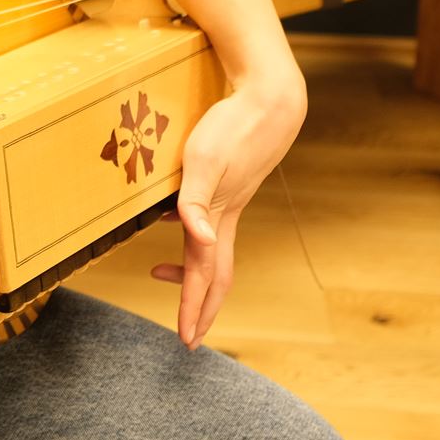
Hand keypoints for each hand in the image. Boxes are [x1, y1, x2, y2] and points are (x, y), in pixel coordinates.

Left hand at [149, 75, 304, 348]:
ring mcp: (231, 200)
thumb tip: (197, 243)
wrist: (270, 101)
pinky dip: (191, 231)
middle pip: (215, 273)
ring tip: (169, 276)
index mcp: (218, 218)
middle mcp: (225, 215)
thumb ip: (195, 203)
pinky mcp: (231, 183)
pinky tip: (172, 220)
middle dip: (200, 304)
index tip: (186, 339)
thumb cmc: (234, 128)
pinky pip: (209, 220)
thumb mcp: (204, 163)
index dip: (193, 307)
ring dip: (195, 271)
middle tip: (188, 333)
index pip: (205, 275)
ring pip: (214, 248)